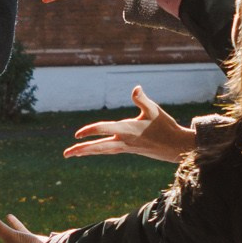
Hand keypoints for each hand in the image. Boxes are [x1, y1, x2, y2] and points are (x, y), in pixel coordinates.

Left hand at [67, 87, 195, 162]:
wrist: (175, 147)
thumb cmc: (165, 126)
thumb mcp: (154, 110)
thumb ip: (142, 99)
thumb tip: (135, 88)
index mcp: (128, 129)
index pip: (105, 129)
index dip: (90, 130)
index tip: (77, 134)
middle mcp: (124, 140)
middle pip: (99, 147)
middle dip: (82, 150)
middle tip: (66, 154)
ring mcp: (125, 147)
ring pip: (102, 150)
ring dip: (86, 152)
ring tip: (71, 154)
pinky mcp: (128, 150)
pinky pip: (108, 151)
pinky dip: (97, 151)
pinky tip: (88, 151)